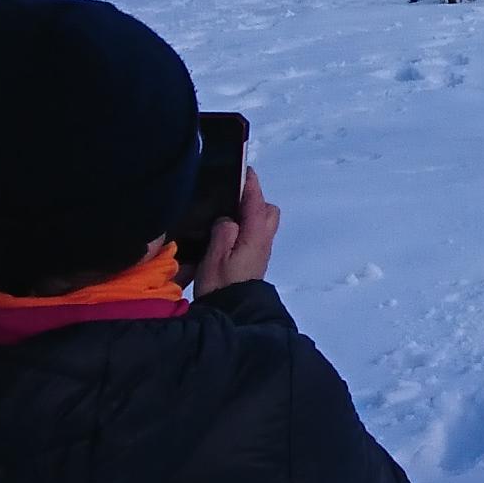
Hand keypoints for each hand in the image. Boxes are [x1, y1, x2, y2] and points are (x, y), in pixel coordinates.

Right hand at [195, 167, 278, 293]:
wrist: (233, 314)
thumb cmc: (221, 285)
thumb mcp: (216, 257)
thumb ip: (223, 232)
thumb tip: (228, 219)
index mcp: (255, 236)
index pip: (256, 202)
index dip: (250, 184)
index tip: (244, 169)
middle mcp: (263, 241)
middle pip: (267, 211)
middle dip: (254, 199)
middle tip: (232, 195)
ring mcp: (260, 251)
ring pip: (262, 223)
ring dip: (250, 213)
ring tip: (226, 213)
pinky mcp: (255, 260)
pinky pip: (255, 234)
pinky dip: (246, 226)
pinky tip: (228, 231)